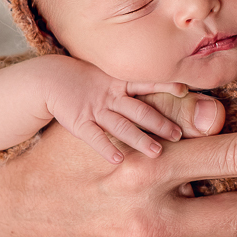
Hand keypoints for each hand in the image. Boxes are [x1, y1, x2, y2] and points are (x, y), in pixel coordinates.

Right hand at [0, 54, 219, 162]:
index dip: (166, 85)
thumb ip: (135, 88)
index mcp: (120, 82)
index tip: (185, 89)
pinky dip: (107, 147)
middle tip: (179, 135)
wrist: (50, 79)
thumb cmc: (87, 81)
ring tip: (157, 152)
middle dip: (160, 122)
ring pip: (121, 125)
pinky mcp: (78, 121)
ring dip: (140, 138)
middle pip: (140, 109)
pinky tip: (119, 159)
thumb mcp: (111, 77)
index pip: (147, 83)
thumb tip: (169, 97)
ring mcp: (95, 108)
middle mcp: (111, 95)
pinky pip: (94, 136)